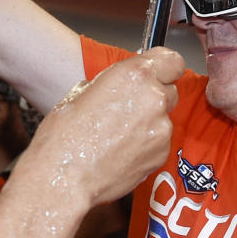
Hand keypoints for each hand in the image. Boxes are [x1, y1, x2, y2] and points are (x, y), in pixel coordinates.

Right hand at [26, 48, 180, 209]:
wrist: (63, 176)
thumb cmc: (64, 135)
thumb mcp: (81, 92)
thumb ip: (112, 84)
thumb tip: (120, 87)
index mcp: (134, 75)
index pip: (172, 60)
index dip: (165, 67)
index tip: (158, 73)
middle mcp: (153, 98)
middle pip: (169, 90)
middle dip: (153, 98)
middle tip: (127, 110)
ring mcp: (161, 128)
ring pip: (163, 119)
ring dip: (148, 123)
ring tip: (118, 136)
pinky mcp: (161, 154)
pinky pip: (159, 143)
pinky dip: (146, 146)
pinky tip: (121, 152)